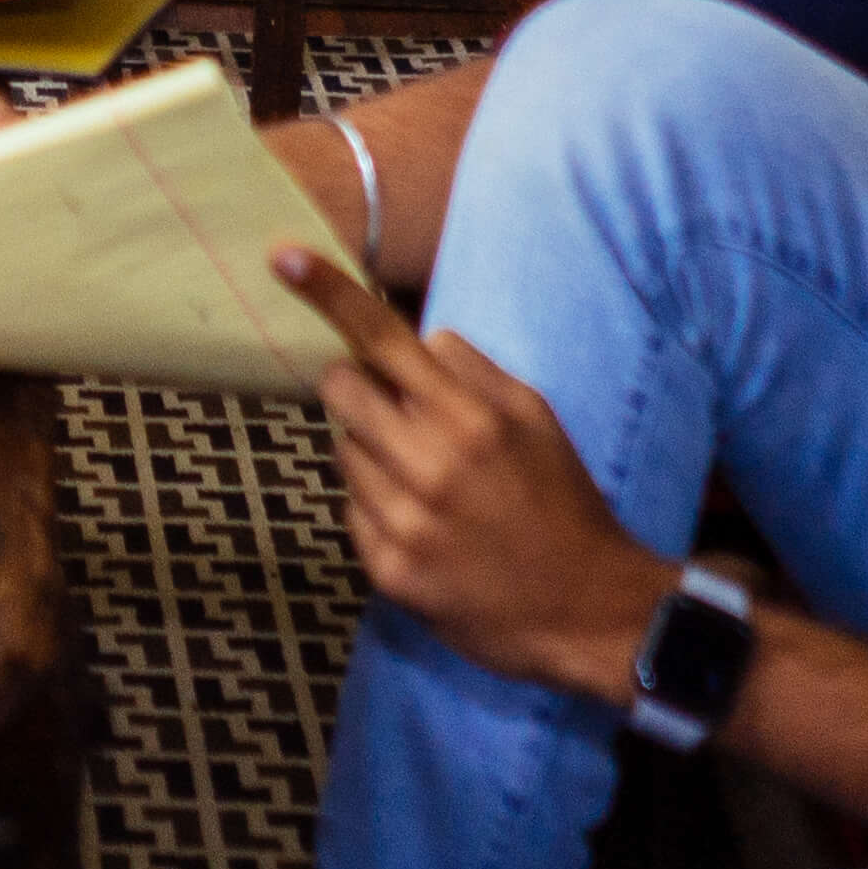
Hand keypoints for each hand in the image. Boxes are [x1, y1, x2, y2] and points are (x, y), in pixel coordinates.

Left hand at [273, 248, 675, 704]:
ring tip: (426, 482)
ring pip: (342, 452)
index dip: (330, 295)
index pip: (384, 340)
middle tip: (394, 410)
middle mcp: (428, 466)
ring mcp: (403, 522)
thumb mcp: (536, 421)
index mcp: (470, 419)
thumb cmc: (561, 504)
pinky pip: (351, 511)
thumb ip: (474, 372)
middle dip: (356, 387)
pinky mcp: (387, 571)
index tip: (283, 256)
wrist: (585, 612)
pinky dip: (375, 508)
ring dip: (370, 453)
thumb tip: (422, 339)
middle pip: (340, 390)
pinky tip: (423, 526)